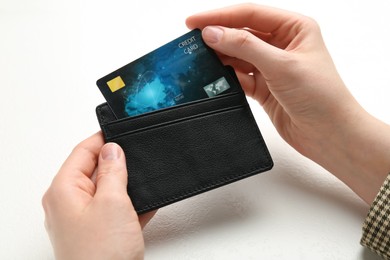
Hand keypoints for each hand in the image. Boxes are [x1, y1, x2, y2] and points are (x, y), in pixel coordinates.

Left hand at [42, 132, 154, 259]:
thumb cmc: (101, 255)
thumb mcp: (112, 202)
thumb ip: (113, 171)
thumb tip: (112, 150)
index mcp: (64, 190)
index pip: (82, 152)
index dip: (103, 139)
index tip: (121, 131)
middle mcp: (69, 204)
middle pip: (94, 171)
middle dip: (118, 163)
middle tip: (138, 155)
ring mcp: (84, 220)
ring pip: (107, 191)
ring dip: (127, 185)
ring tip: (145, 179)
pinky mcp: (99, 233)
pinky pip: (115, 210)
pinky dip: (130, 205)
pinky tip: (147, 203)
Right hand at [187, 3, 389, 202]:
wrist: (329, 135)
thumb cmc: (320, 96)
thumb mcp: (282, 65)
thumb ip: (245, 46)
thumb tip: (213, 33)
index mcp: (294, 28)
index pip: (250, 14)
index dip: (220, 16)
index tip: (194, 22)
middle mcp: (282, 44)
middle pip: (242, 33)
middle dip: (217, 36)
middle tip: (189, 41)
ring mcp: (271, 66)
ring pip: (238, 55)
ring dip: (218, 57)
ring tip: (195, 59)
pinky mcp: (264, 87)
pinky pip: (239, 76)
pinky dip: (225, 76)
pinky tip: (210, 77)